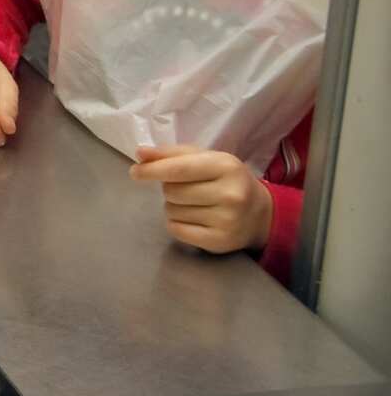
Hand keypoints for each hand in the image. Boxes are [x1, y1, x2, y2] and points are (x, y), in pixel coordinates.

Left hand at [130, 144, 274, 254]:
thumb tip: (140, 153)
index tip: (134, 171)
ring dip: (173, 206)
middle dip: (169, 188)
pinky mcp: (220, 242)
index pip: (179, 169)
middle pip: (172, 191)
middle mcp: (230, 194)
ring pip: (172, 211)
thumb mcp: (205, 158)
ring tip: (194, 203)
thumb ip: (171, 154)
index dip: (152, 170)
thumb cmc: (225, 180)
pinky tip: (193, 218)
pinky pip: (177, 230)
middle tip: (185, 188)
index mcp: (226, 166)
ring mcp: (227, 220)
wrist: (260, 214)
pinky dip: (176, 223)